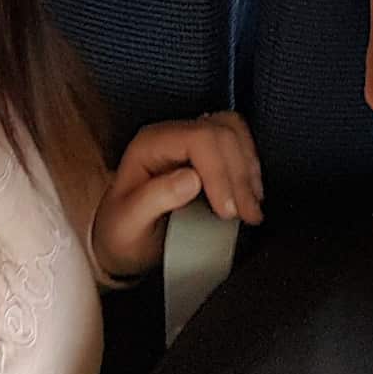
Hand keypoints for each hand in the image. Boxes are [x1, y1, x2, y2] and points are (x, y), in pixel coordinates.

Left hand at [91, 111, 262, 279]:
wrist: (121, 242)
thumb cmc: (121, 234)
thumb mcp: (128, 224)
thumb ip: (154, 199)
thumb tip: (192, 179)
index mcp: (151, 143)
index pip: (198, 139)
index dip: (219, 172)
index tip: (228, 211)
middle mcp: (172, 134)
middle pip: (221, 132)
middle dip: (239, 174)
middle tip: (247, 215)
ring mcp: (190, 140)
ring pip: (234, 131)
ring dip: (248, 168)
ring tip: (252, 206)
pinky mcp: (206, 152)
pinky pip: (238, 143)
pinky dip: (249, 168)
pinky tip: (251, 196)